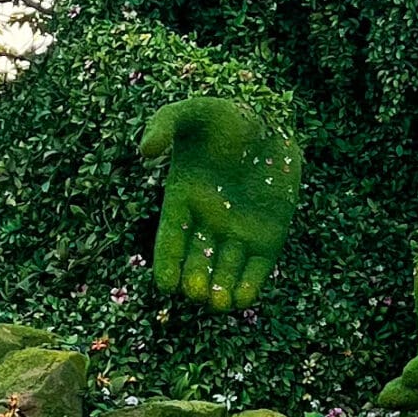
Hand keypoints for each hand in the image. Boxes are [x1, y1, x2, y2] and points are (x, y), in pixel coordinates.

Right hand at [139, 97, 301, 310]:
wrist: (272, 123)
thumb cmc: (226, 117)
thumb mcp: (192, 113)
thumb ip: (165, 125)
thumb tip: (145, 150)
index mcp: (182, 201)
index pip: (170, 240)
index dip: (167, 263)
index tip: (165, 285)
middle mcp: (208, 223)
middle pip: (197, 262)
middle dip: (195, 280)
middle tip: (195, 292)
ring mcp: (238, 233)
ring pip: (226, 271)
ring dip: (221, 290)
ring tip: (218, 303)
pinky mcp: (268, 238)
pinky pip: (256, 269)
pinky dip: (250, 286)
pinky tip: (243, 300)